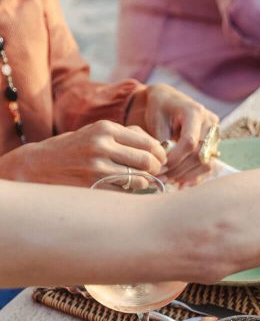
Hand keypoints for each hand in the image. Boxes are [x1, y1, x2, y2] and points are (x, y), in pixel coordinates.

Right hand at [0, 120, 165, 186]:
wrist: (38, 165)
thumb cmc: (73, 148)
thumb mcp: (95, 133)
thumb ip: (124, 135)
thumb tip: (156, 143)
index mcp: (105, 128)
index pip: (147, 142)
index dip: (159, 153)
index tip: (161, 158)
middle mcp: (102, 145)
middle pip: (146, 160)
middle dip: (156, 167)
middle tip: (155, 170)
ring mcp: (97, 167)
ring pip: (139, 178)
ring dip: (145, 181)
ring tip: (141, 179)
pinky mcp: (94, 186)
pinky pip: (126, 191)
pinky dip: (132, 191)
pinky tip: (127, 188)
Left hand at [127, 84, 218, 185]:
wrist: (169, 99)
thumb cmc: (159, 108)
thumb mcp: (156, 119)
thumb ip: (162, 141)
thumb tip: (166, 164)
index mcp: (195, 112)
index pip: (190, 141)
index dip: (176, 157)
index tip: (160, 166)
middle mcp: (210, 123)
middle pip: (200, 154)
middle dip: (179, 169)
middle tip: (162, 178)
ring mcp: (215, 134)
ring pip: (206, 162)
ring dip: (187, 175)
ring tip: (170, 180)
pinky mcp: (214, 144)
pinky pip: (208, 165)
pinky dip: (195, 175)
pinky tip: (181, 182)